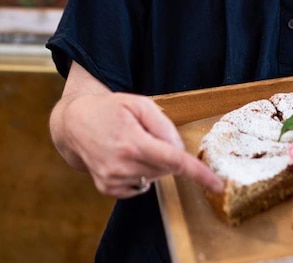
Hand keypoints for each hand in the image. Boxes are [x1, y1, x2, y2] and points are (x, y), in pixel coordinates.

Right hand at [50, 64, 223, 198]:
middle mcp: (122, 166)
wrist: (74, 123)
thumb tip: (179, 148)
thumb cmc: (110, 109)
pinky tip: (125, 157)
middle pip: (166, 168)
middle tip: (147, 135)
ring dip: (152, 163)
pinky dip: (140, 173)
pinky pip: (139, 186)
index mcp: (133, 143)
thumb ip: (163, 125)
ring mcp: (113, 180)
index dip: (199, 174)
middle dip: (166, 153)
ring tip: (131, 143)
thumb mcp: (139, 104)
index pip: (174, 162)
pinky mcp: (108, 189)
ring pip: (153, 178)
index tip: (217, 184)